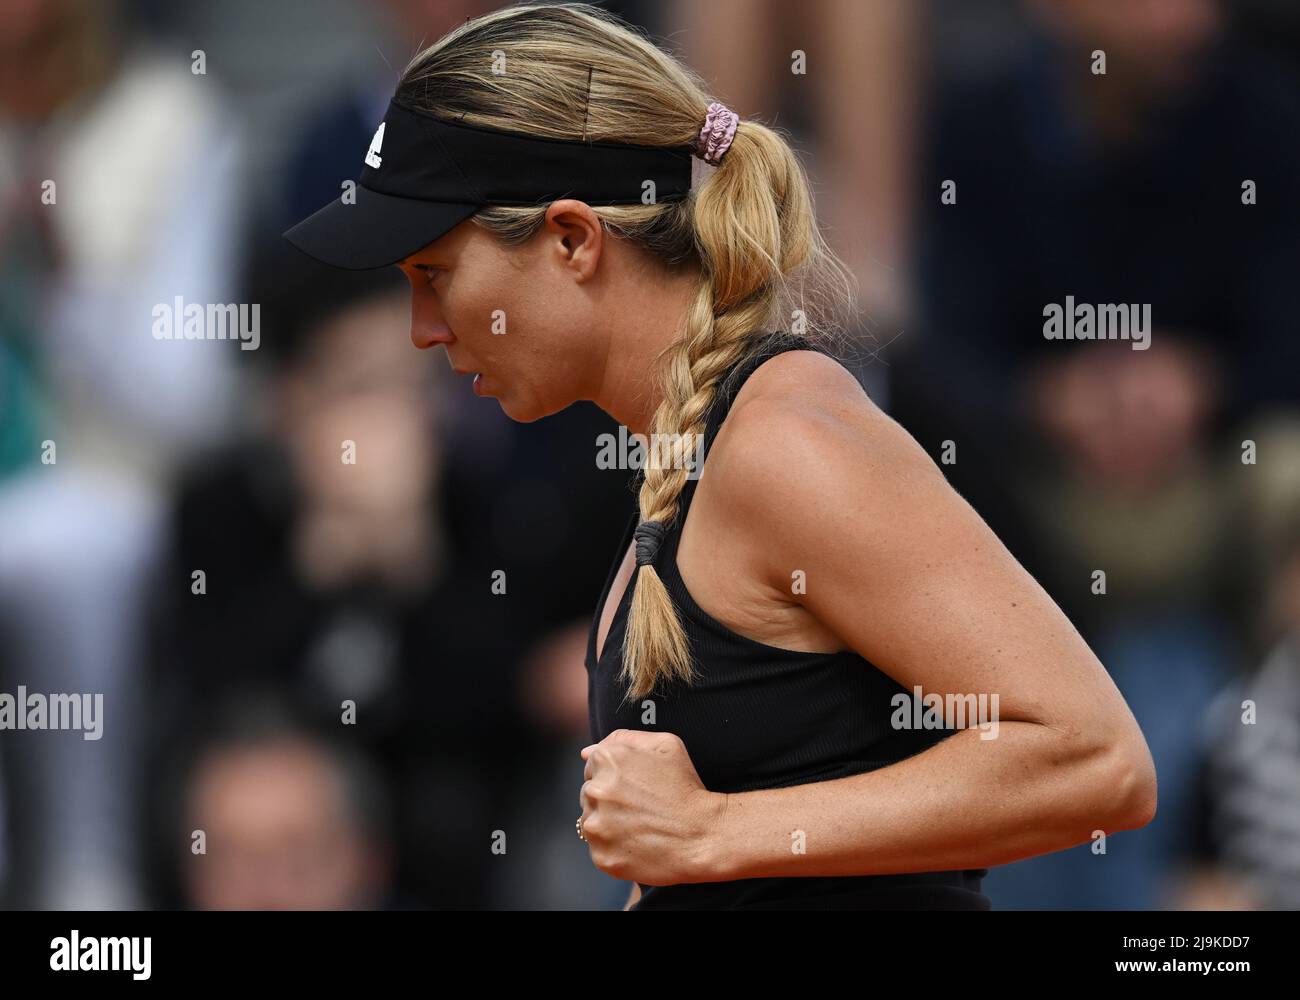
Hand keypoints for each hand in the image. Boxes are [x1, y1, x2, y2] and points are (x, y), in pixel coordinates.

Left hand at [578, 729, 726, 886]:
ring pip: (592, 822)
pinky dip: (615, 849)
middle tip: (640, 808)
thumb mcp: (666, 745)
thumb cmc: (687, 787)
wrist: (703, 835)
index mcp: (606, 760)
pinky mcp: (602, 856)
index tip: (635, 788)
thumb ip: (625, 738)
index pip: (592, 767)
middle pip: (589, 794)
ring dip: (609, 824)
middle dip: (609, 800)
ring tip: (640, 827)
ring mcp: (596, 826)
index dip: (615, 777)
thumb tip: (587, 752)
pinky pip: (600, 850)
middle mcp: (595, 791)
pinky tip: (638, 844)